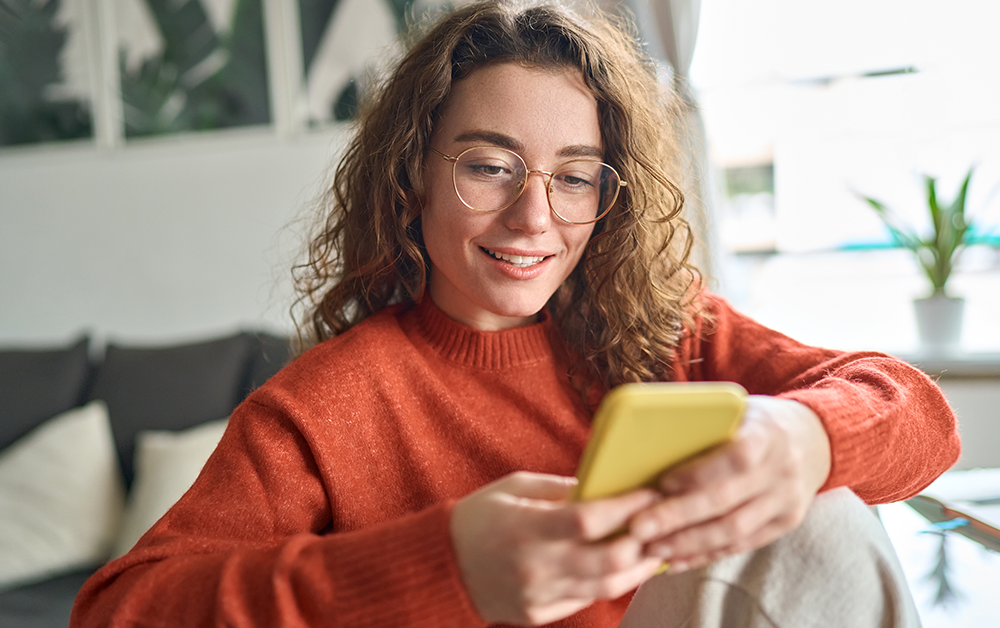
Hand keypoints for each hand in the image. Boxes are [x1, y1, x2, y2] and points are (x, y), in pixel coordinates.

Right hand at [450, 472, 663, 625]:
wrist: (440, 566)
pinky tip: (624, 566)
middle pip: (608, 560)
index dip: (627, 507)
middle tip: (663, 524)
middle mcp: (535, 566)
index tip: (651, 492)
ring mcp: (538, 595)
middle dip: (644, 541)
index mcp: (526, 528)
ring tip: (655, 549)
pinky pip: (585, 599)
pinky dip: (609, 582)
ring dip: (638, 568)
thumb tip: (605, 487)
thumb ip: (560, 489)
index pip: (589, 519)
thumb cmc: (478, 517)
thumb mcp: (514, 488)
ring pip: (605, 587)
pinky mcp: (538, 613)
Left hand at [629, 396, 830, 571]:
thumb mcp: (739, 409)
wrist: (814, 439)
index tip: (662, 482)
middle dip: (678, 517)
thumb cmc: (758, 420)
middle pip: (727, 502)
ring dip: (688, 543)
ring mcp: (787, 502)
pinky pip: (742, 545)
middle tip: (639, 528)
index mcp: (768, 434)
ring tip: (652, 548)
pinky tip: (677, 560)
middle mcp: (782, 471)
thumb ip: (705, 425)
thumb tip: (648, 441)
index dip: (699, 473)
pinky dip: (706, 554)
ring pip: (734, 531)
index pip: (736, 458)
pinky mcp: (785, 524)